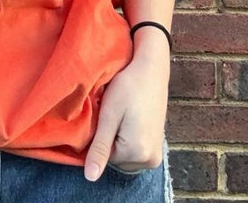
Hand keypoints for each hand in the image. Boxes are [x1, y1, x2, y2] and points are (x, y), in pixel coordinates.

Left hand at [83, 41, 169, 180]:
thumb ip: (100, 148)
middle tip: (113, 112)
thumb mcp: (109, 115)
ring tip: (121, 112)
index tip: (104, 115)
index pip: (104, 157)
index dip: (99, 135)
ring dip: (117, 136)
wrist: (151, 69)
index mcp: (139, 153)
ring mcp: (156, 154)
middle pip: (116, 157)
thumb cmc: (128, 87)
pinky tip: (129, 115)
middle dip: (109, 137)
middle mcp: (151, 160)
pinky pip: (134, 147)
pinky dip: (126, 134)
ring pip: (123, 152)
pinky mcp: (157, 145)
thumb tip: (90, 177)